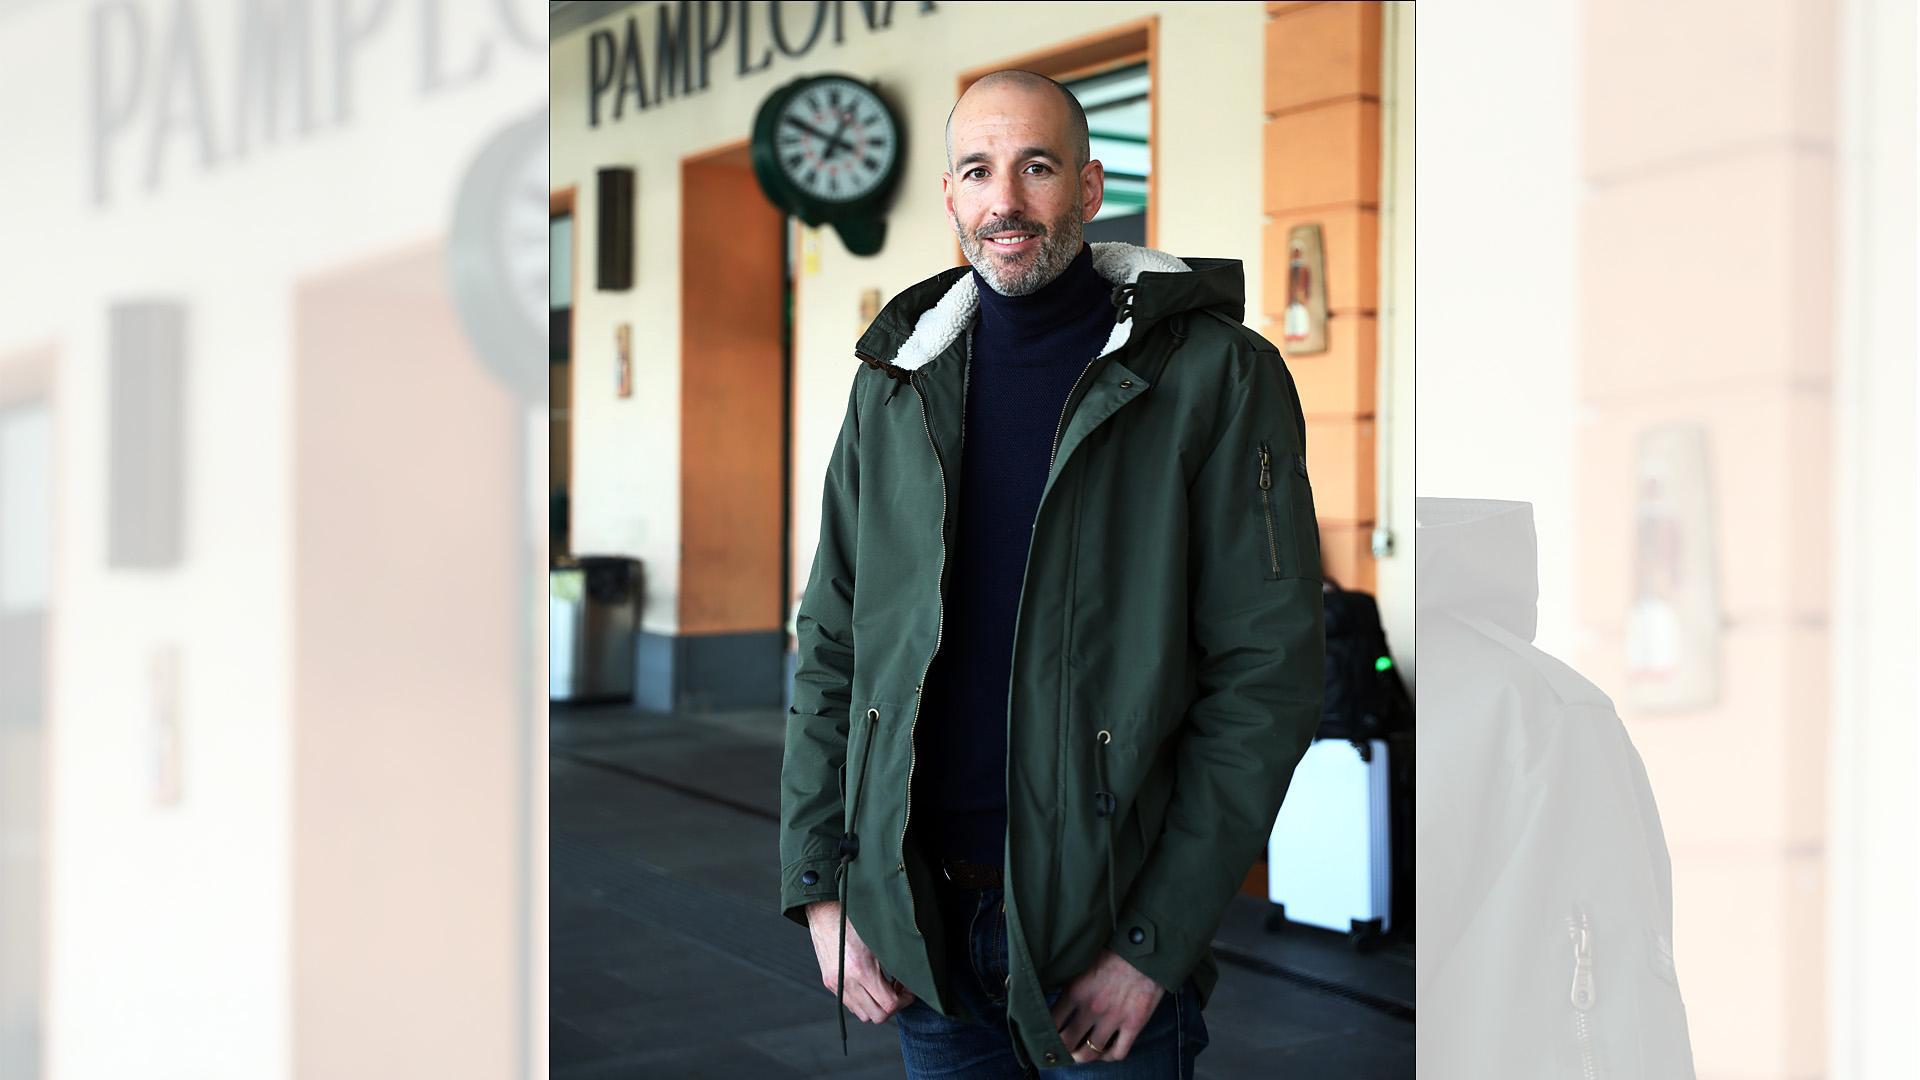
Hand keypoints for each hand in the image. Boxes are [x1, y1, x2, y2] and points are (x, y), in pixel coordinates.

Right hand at [805, 900, 915, 1022]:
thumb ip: (895, 962)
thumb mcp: (879, 941)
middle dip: (893, 1007)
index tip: (908, 990)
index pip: (889, 1005)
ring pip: (863, 1014)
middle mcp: (847, 982)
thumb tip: (912, 976)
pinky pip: (851, 1005)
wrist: (824, 911)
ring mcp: (836, 985)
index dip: (904, 1001)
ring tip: (884, 987)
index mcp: (862, 971)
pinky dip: (864, 1001)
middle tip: (899, 990)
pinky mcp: (830, 983)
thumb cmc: (854, 920)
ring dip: (877, 1006)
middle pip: (877, 1016)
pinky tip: (870, 984)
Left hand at [1049, 949, 1164, 1062]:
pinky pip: (1118, 1053)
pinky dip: (1109, 1056)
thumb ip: (1070, 983)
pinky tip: (1106, 1051)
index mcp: (1076, 991)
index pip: (1051, 1022)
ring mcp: (1113, 1018)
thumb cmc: (1114, 950)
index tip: (1047, 1034)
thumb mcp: (1084, 963)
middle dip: (1063, 1050)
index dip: (1046, 1032)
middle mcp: (1092, 1008)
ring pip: (1090, 1053)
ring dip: (1083, 1056)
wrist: (1148, 948)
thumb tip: (1055, 997)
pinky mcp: (1134, 1024)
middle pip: (1067, 1043)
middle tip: (1063, 1049)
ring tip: (1082, 1053)